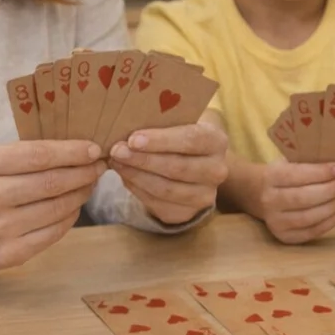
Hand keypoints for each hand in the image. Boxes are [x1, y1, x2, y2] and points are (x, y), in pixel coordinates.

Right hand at [0, 141, 105, 273]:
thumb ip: (26, 155)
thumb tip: (80, 151)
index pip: (38, 155)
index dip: (71, 152)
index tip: (93, 149)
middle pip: (52, 183)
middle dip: (83, 173)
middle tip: (98, 166)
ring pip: (57, 208)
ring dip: (81, 194)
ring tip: (89, 184)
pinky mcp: (8, 255)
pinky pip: (54, 232)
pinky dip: (70, 216)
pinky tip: (74, 206)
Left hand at [110, 121, 228, 225]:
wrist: (194, 162)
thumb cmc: (180, 134)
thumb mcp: (178, 121)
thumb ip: (160, 121)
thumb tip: (126, 126)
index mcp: (217, 141)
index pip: (191, 140)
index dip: (161, 141)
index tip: (133, 139)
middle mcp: (217, 170)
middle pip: (177, 168)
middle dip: (143, 160)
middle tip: (117, 151)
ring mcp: (205, 195)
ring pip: (166, 189)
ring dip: (136, 176)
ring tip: (117, 163)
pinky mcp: (187, 213)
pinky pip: (158, 204)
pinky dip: (137, 189)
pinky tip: (125, 176)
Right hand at [258, 160, 334, 243]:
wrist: (257, 194)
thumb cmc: (282, 174)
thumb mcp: (288, 161)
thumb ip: (308, 161)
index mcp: (270, 177)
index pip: (295, 175)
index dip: (319, 173)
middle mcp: (269, 201)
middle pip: (303, 197)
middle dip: (329, 190)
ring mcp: (275, 221)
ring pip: (308, 217)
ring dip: (332, 207)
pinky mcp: (285, 236)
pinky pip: (311, 232)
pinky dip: (330, 222)